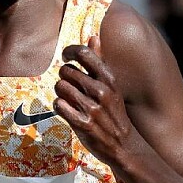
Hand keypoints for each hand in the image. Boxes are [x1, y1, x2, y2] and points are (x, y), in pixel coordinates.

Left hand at [54, 36, 133, 165]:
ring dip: (61, 93)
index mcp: (109, 79)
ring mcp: (92, 108)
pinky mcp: (82, 124)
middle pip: (66, 70)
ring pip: (60, 87)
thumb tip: (92, 36)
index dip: (70, 52)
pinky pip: (58, 105)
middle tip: (70, 85)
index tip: (66, 57)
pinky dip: (59, 106)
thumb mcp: (111, 85)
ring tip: (70, 99)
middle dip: (64, 76)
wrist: (124, 146)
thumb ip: (100, 60)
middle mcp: (102, 91)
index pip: (85, 54)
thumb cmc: (113, 112)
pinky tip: (67, 110)